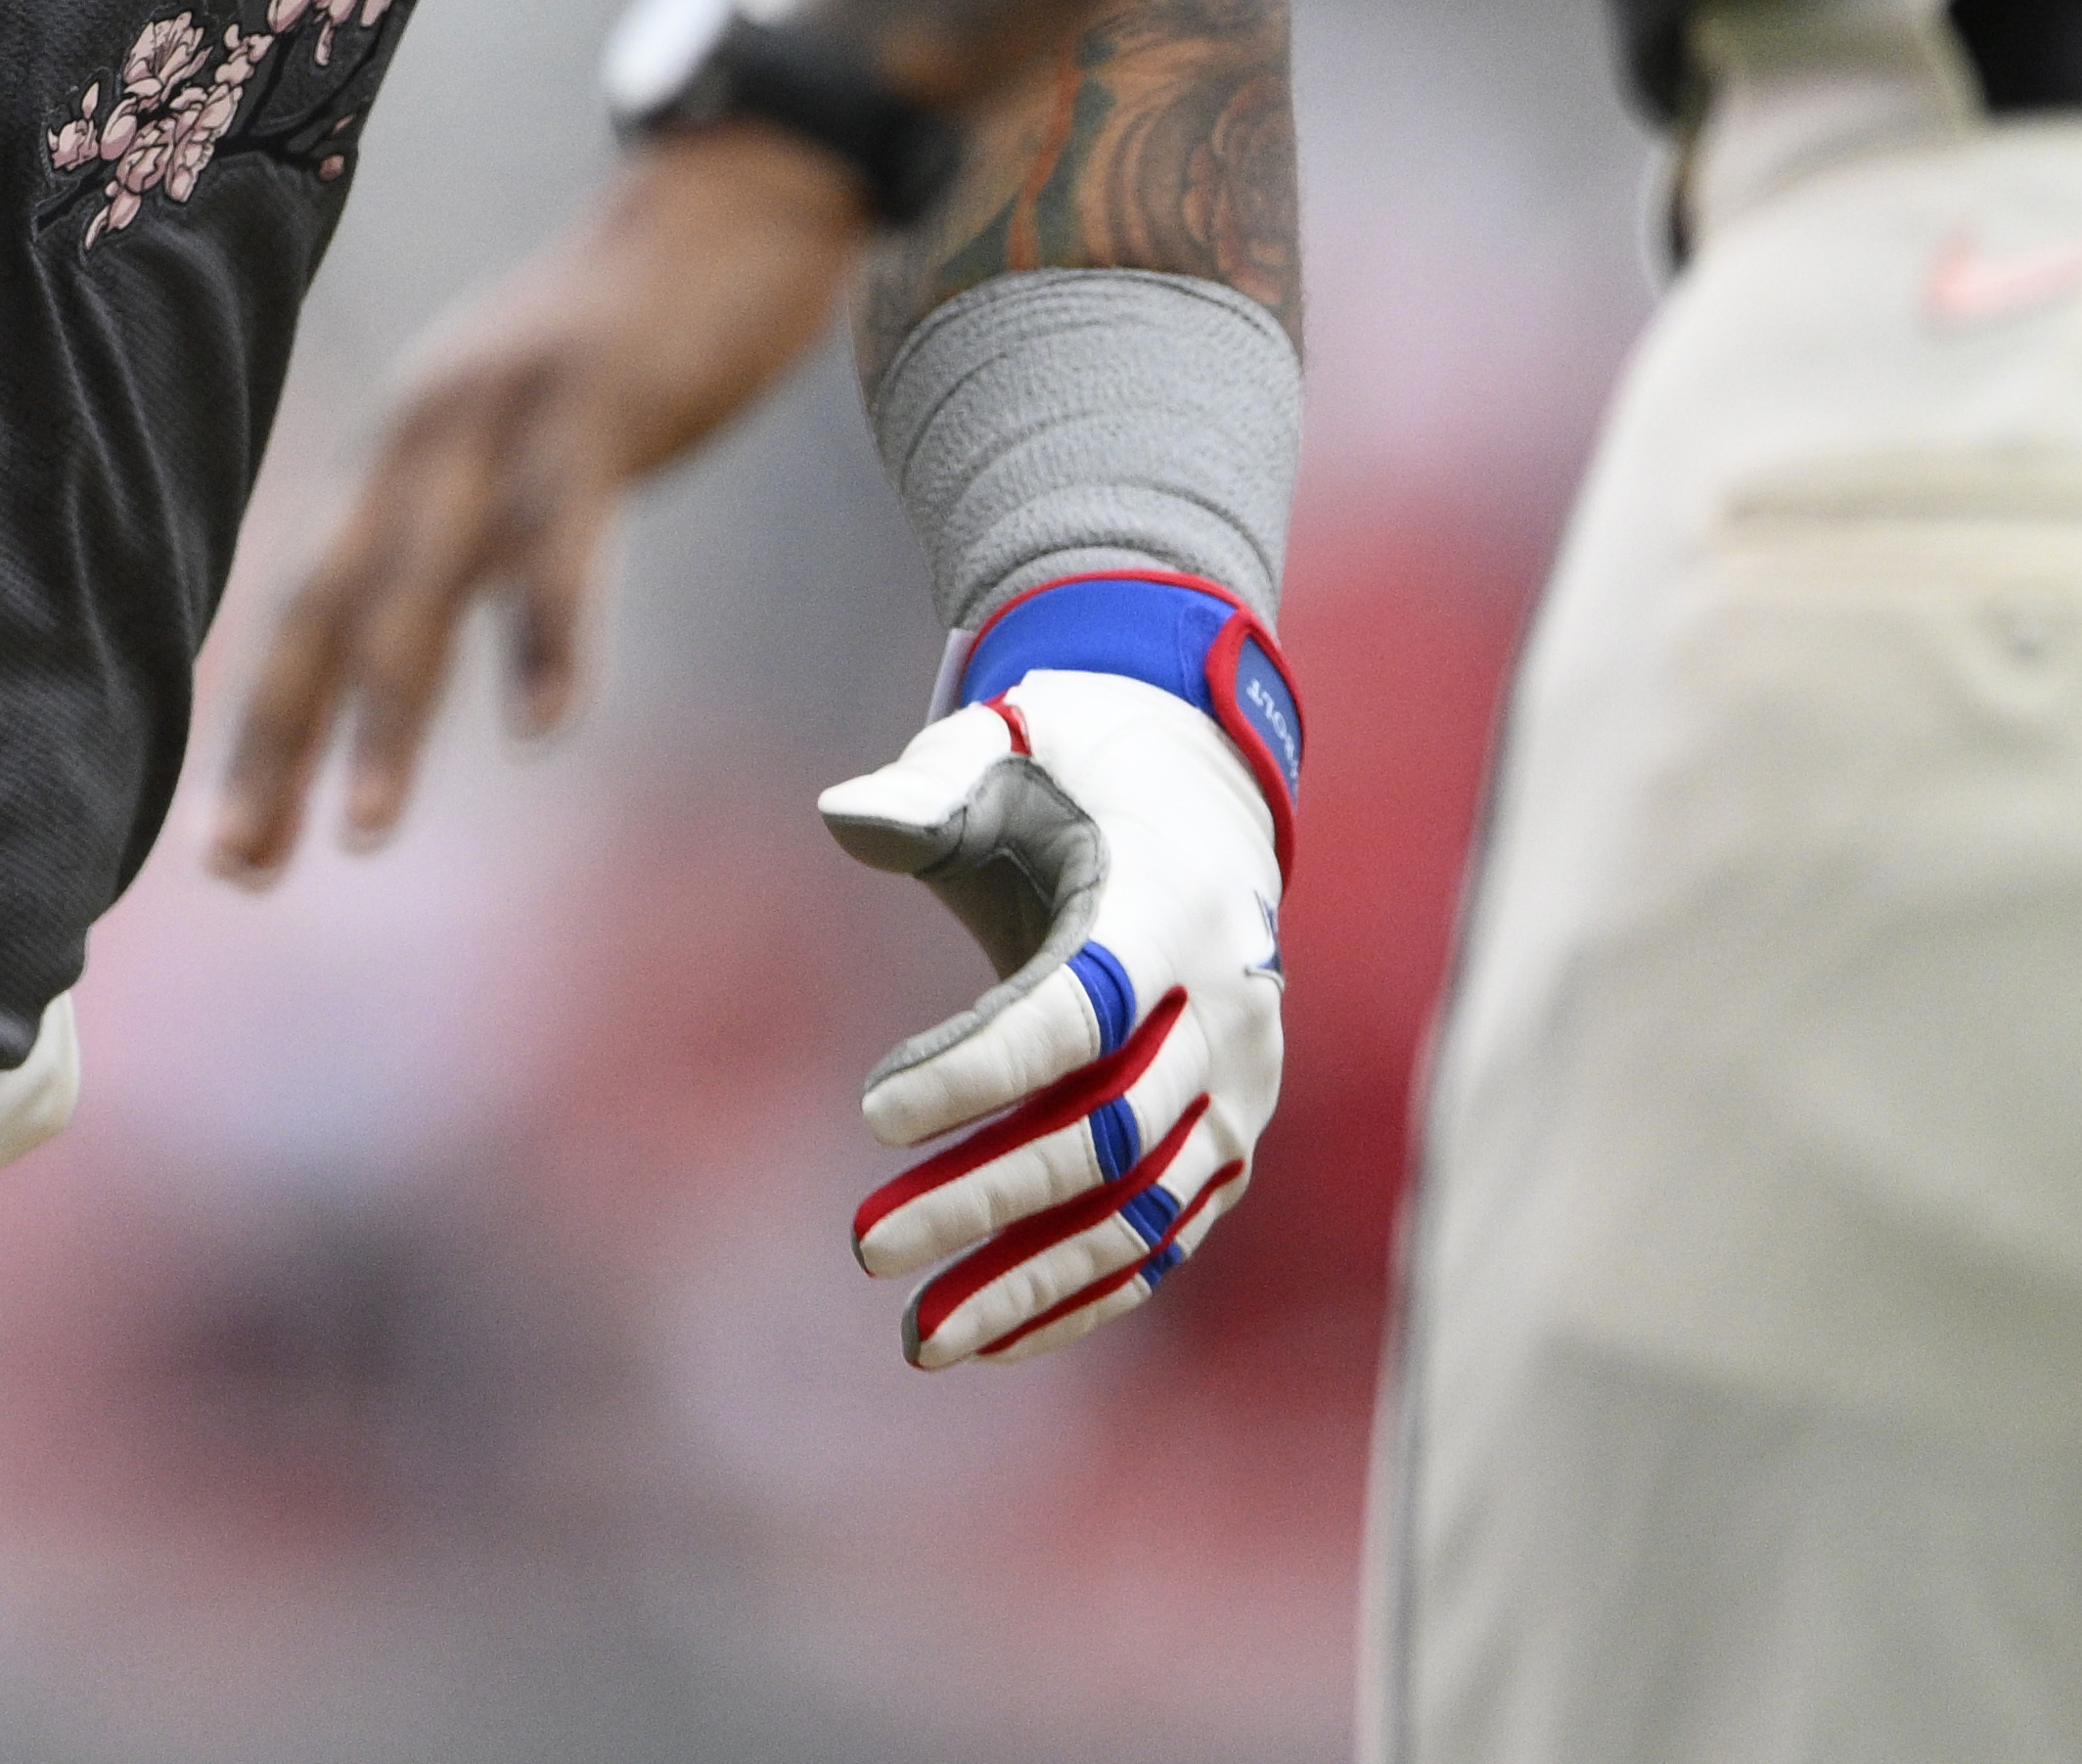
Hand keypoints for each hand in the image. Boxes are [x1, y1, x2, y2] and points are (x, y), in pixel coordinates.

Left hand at [203, 124, 872, 882]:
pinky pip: (557, 536)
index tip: (228, 848)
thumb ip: (477, 516)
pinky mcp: (592, 403)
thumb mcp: (528, 428)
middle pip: (328, 605)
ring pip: (421, 583)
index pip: (308, 603)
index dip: (265, 726)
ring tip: (361, 829)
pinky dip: (545, 635)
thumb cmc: (635, 329)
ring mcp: (502, 414)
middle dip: (279, 741)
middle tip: (243, 865)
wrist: (732, 187)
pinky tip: (539, 724)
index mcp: (404, 448)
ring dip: (387, 713)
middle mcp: (423, 432)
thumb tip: (432, 626)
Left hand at [818, 625, 1292, 1365]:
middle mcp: (1226, 1012)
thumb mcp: (1003, 744)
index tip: (872, 1116)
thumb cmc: (1070, 773)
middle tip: (864, 1246)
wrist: (1196, 802)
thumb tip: (841, 817)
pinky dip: (1083, 1296)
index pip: (1077, 1011)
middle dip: (985, 1198)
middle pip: (1107, 1130)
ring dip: (1030, 1279)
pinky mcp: (1230, 1146)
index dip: (981, 1070)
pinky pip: (1163, 1239)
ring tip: (920, 1334)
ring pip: (1140, 1211)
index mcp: (1171, 906)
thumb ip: (930, 783)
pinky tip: (990, 1338)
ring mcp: (1239, 1092)